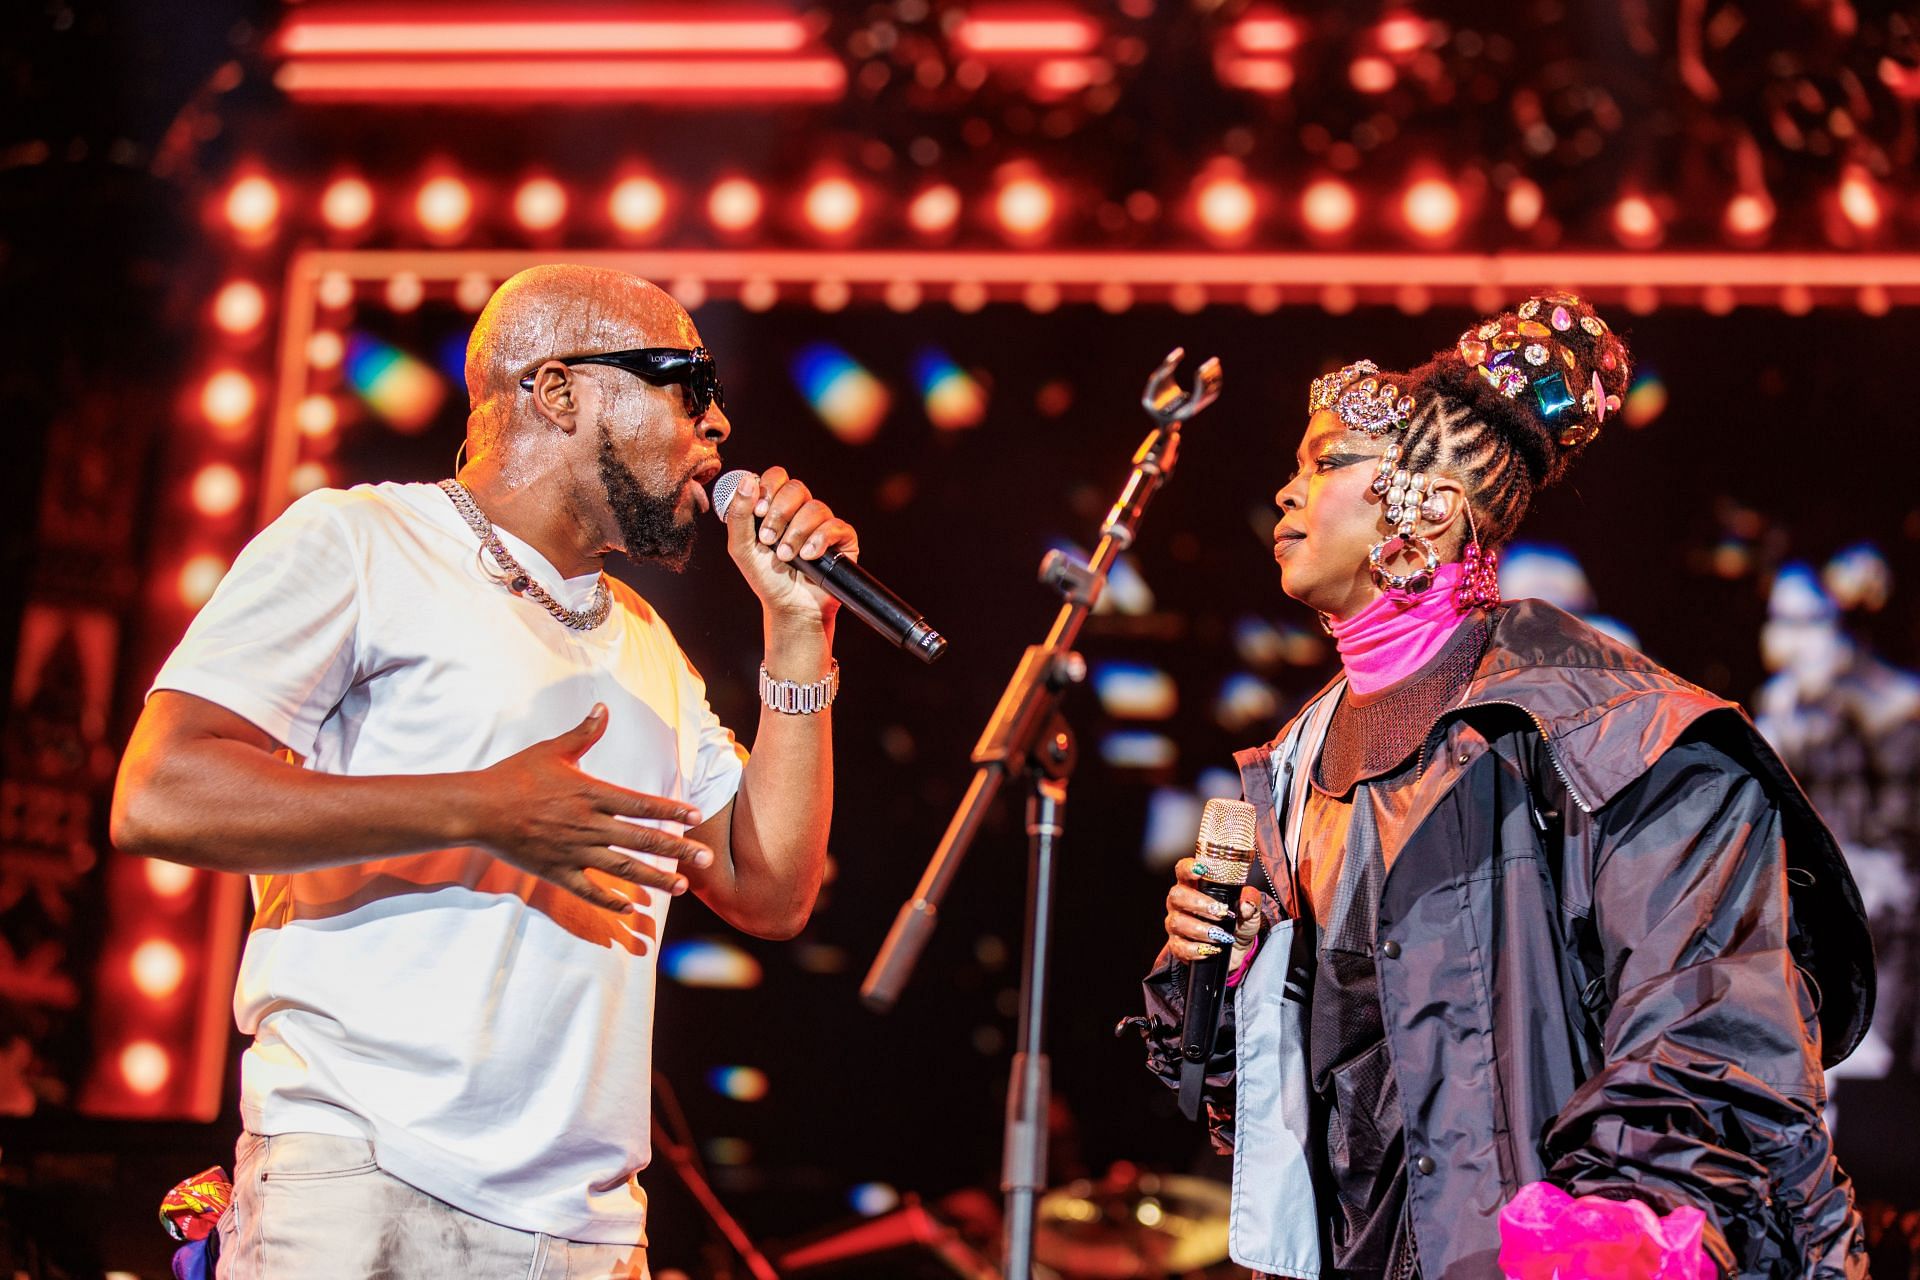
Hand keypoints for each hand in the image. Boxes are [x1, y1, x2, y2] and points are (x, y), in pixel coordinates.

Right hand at [467, 705, 712, 912]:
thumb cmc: (514, 776)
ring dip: (655, 878)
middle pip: (642, 839)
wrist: (477, 808)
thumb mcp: (552, 751)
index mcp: (591, 794)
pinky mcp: (556, 872)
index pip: (641, 804)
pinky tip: (630, 908)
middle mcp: (588, 825)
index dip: (671, 810)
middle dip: (678, 849)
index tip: (695, 816)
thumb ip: (583, 734)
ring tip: (683, 886)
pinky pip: (588, 891)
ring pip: (623, 869)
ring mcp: (573, 851)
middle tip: (707, 859)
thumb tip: (603, 708)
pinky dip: (610, 901)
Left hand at [724, 467, 859, 622]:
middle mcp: (802, 511)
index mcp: (777, 507)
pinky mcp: (843, 540)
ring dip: (796, 533)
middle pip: (796, 488)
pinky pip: (835, 526)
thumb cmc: (766, 577)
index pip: (777, 477)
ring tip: (786, 557)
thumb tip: (747, 480)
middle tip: (768, 540)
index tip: (758, 512)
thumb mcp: (742, 547)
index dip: (768, 488)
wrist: (790, 607)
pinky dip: (819, 540)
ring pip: (815, 508)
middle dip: (779, 514)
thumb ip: (739, 515)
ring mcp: (824, 524)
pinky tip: (809, 557)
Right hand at [1163, 857, 1261, 964]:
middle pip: (1177, 895)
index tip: (1200, 871)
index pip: (1183, 870)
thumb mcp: (1250, 909)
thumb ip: (1251, 901)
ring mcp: (1176, 924)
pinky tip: (1212, 950)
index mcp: (1194, 886)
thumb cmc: (1239, 922)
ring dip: (1202, 929)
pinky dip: (1196, 950)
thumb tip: (1246, 904)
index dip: (1188, 868)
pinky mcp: (1177, 945)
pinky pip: (1179, 947)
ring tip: (1221, 936)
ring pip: (1178, 922)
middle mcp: (1180, 903)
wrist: (1238, 950)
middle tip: (1221, 912)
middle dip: (1199, 903)